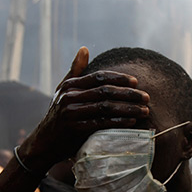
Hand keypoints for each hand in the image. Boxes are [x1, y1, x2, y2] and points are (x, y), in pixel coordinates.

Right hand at [18, 47, 150, 170]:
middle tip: (147, 97)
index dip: (119, 78)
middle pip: (106, 91)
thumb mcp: (63, 90)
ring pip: (106, 107)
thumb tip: (84, 49)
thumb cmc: (58, 114)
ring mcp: (71, 113)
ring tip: (144, 110)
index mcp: (70, 85)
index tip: (136, 82)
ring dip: (128, 108)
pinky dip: (119, 122)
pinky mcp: (75, 129)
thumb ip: (75, 71)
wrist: (44, 142)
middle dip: (129, 94)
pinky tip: (132, 122)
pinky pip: (101, 123)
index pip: (99, 77)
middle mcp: (70, 97)